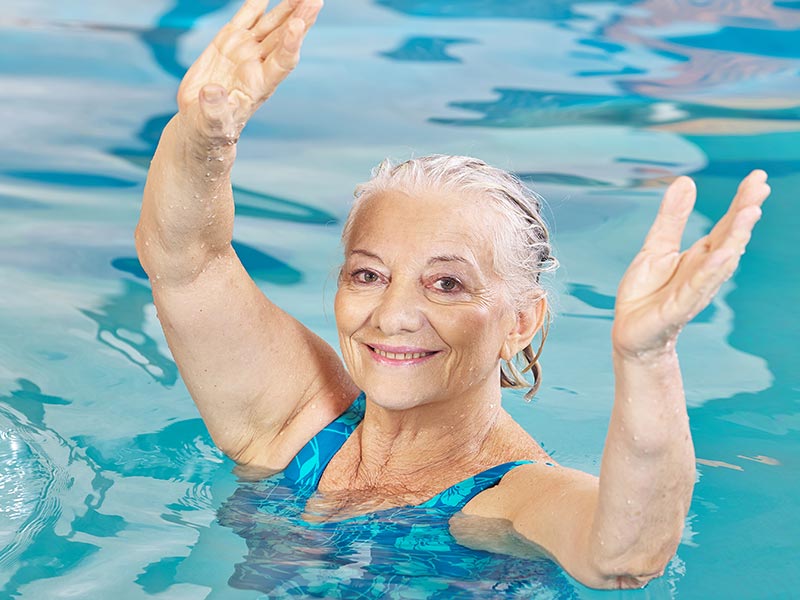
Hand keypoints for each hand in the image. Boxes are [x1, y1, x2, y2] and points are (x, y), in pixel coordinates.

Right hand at [176, 0, 321, 145]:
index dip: (291, 43)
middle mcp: (258, 64)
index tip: (298, 24)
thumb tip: (212, 91)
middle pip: (285, 37)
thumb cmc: (212, 130)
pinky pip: (247, 17)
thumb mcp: (213, 125)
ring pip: (271, 24)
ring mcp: (245, 51)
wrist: (200, 122)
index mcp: (260, 85)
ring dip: (288, 7)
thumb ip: (215, 110)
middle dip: (301, 17)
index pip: (282, 61)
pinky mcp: (229, 41)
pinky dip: (257, 3)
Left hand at [612, 170, 769, 357]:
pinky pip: (698, 287)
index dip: (742, 201)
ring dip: (737, 237)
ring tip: (750, 211)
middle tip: (761, 186)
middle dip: (745, 213)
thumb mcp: (656, 246)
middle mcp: (705, 271)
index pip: (726, 224)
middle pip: (730, 238)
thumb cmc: (646, 291)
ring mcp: (695, 289)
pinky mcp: (679, 307)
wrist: (629, 330)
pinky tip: (723, 254)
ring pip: (721, 261)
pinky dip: (712, 270)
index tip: (758, 177)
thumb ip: (672, 217)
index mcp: (701, 255)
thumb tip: (686, 180)